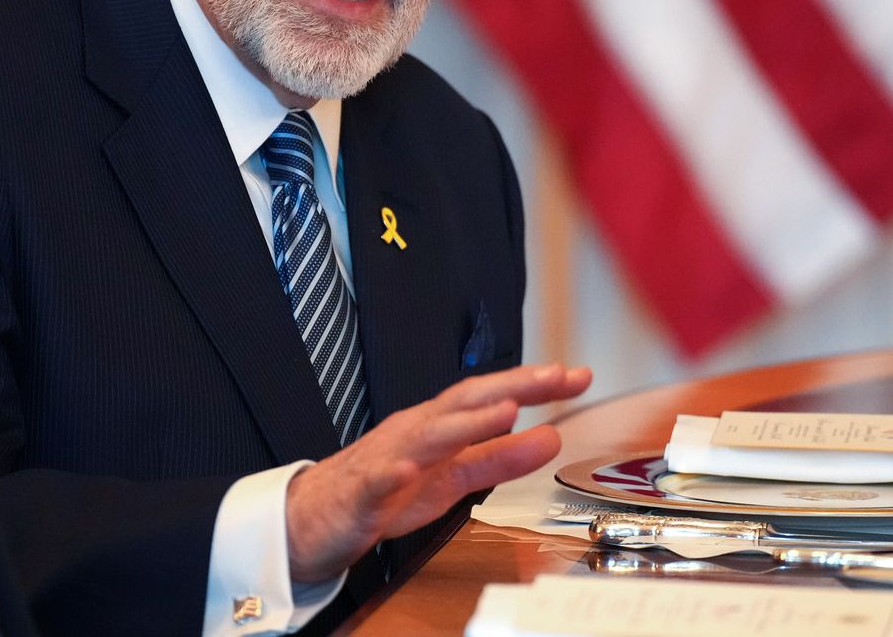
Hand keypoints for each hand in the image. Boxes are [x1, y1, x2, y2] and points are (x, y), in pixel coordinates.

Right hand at [283, 362, 592, 582]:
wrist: (316, 517)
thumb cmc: (387, 490)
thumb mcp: (455, 477)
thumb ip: (501, 458)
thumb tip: (551, 437)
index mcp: (438, 426)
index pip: (490, 396)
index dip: (533, 384)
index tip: (577, 375)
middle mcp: (415, 431)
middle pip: (465, 401)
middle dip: (510, 386)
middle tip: (554, 376)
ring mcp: (388, 458)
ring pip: (428, 435)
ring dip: (466, 422)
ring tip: (504, 411)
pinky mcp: (363, 492)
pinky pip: (379, 481)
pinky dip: (396, 473)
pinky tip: (413, 469)